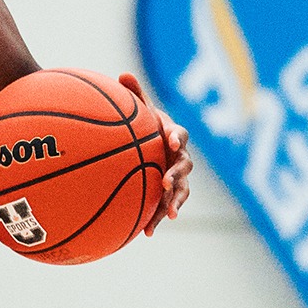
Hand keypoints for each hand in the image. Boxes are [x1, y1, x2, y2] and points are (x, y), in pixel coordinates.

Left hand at [118, 74, 191, 232]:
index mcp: (174, 136)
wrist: (150, 146)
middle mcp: (180, 158)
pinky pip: (165, 208)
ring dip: (175, 203)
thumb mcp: (140, 111)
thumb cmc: (145, 127)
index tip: (171, 139)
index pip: (181, 134)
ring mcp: (176, 178)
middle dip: (177, 175)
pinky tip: (147, 234)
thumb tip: (122, 74)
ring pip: (180, 192)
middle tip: (166, 182)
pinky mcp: (167, 195)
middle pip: (185, 167)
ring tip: (170, 215)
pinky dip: (158, 219)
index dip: (178, 136)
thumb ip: (134, 95)